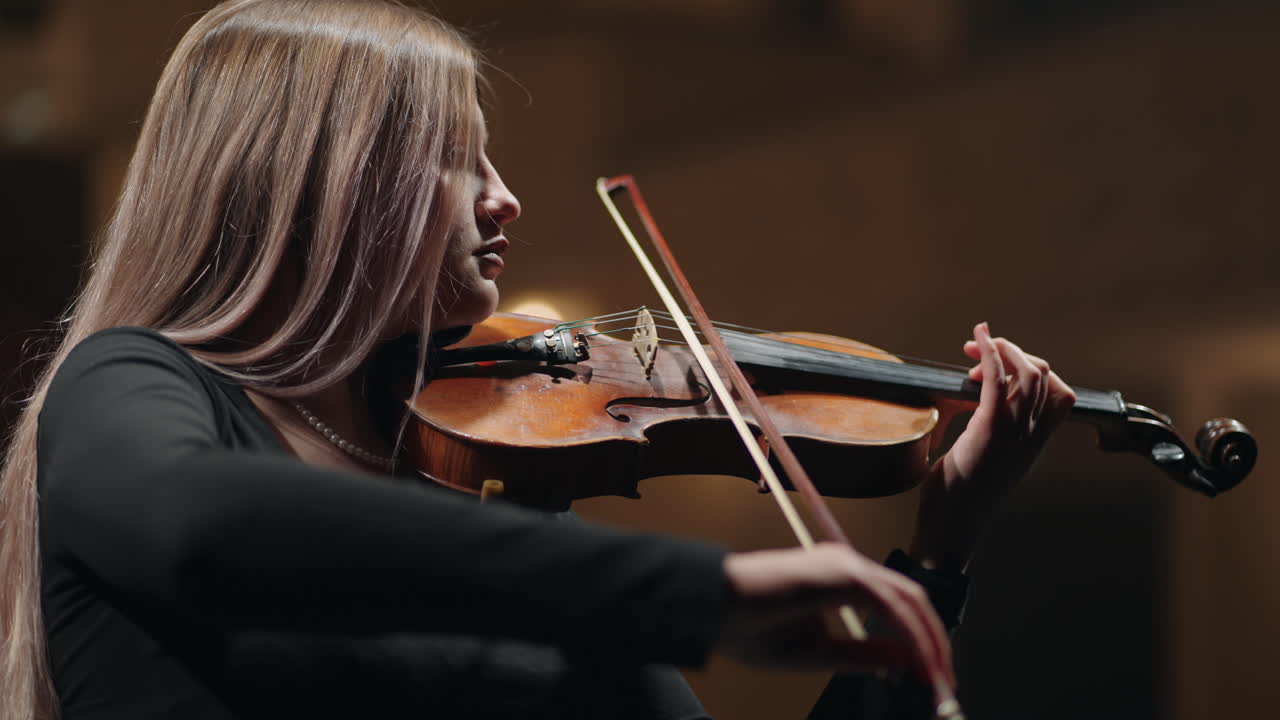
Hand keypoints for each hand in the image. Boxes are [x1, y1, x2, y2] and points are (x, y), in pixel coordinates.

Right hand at [719, 543, 956, 707]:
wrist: (712, 609)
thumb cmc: (751, 629)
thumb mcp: (816, 654)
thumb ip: (861, 655)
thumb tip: (906, 662)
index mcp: (842, 579)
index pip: (898, 606)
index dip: (921, 641)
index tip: (933, 679)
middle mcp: (848, 565)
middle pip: (912, 599)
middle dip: (935, 643)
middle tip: (945, 683)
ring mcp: (845, 565)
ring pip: (907, 600)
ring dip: (929, 641)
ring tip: (937, 679)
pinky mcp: (840, 574)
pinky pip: (889, 604)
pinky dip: (910, 634)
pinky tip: (917, 662)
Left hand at [911, 322, 1075, 571]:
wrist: (953, 526)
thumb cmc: (959, 496)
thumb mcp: (983, 457)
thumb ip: (988, 432)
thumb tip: (963, 402)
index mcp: (1033, 442)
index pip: (1059, 395)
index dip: (1034, 369)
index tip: (996, 363)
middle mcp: (1031, 435)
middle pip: (1043, 376)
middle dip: (1012, 352)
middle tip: (977, 351)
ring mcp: (1014, 432)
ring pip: (1028, 373)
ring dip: (1001, 349)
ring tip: (976, 347)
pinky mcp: (990, 429)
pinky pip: (998, 380)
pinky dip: (990, 352)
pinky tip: (978, 339)